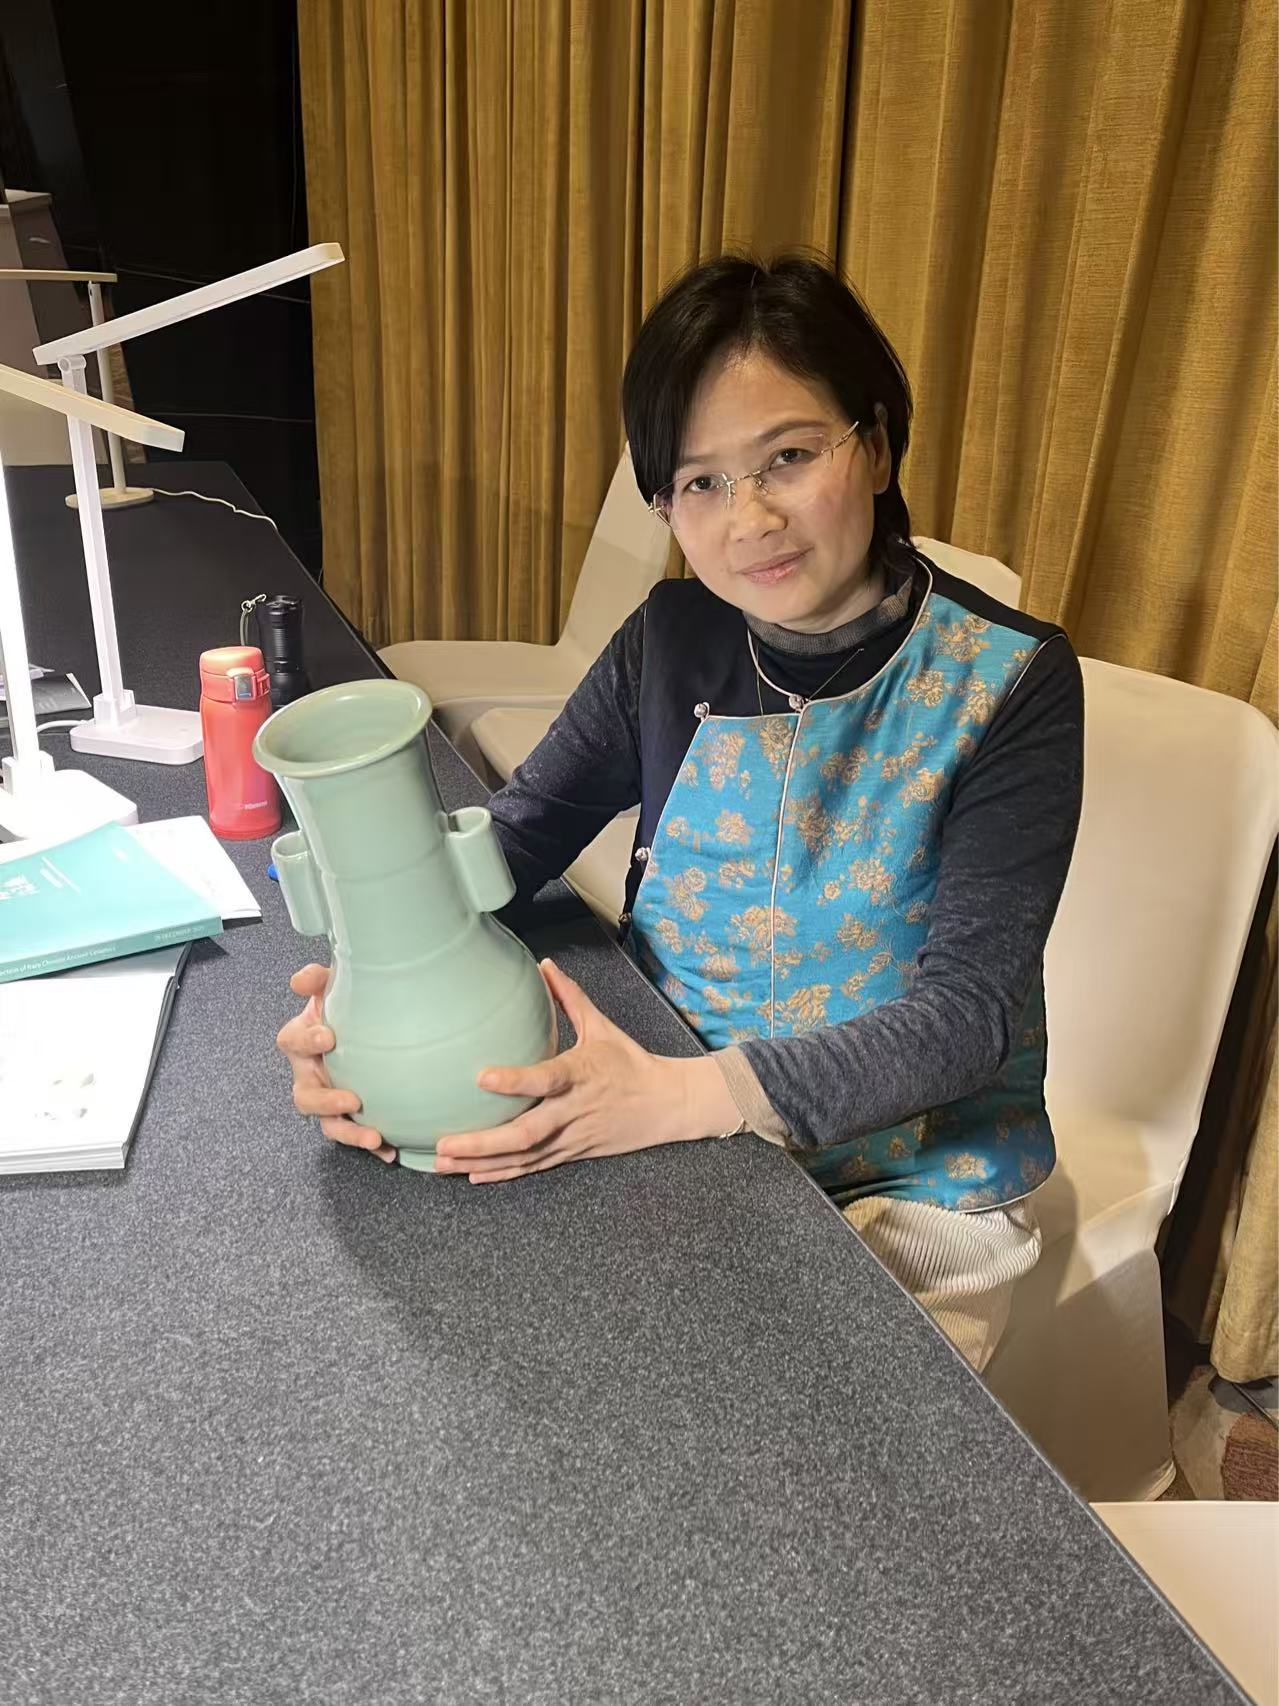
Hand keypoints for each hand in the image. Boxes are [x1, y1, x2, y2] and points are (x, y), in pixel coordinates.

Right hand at [275, 963, 396, 1162]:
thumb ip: (317, 979)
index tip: (329, 1038)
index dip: (306, 1042)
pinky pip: (355, 1135)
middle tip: (352, 1100)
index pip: (292, 1041)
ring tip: (374, 1136)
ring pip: (328, 1124)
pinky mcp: (348, 1116)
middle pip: (304, 1096)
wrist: (371, 1027)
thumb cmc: (346, 1008)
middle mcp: (309, 1074)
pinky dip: (372, 1146)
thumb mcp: (332, 988)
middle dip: (326, 1102)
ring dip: (350, 1134)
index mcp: (302, 1041)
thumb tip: (301, 980)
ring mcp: (328, 1099)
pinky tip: (390, 1151)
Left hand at [433, 958, 741, 1183]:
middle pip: (526, 1134)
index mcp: (580, 1074)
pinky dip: (502, 1173)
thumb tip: (544, 964)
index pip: (546, 1079)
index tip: (481, 1076)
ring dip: (482, 1163)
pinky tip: (473, 1176)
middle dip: (482, 1142)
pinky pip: (533, 1168)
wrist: (666, 1105)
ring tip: (443, 1163)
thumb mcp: (602, 1027)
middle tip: (444, 1143)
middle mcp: (573, 1110)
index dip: (515, 1081)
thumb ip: (570, 997)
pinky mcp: (572, 1153)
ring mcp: (571, 1137)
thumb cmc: (630, 1062)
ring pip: (523, 1157)